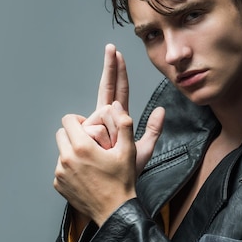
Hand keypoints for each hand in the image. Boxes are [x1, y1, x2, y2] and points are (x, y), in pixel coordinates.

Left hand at [54, 102, 137, 225]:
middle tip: (90, 144)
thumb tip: (117, 106)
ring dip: (72, 152)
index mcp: (82, 147)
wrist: (115, 211)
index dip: (79, 120)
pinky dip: (70, 169)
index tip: (90, 129)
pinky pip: (61, 169)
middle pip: (61, 134)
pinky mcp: (58, 185)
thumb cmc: (122, 181)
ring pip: (61, 152)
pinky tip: (86, 176)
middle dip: (74, 135)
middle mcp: (67, 159)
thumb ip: (124, 124)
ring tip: (90, 162)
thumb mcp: (128, 151)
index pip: (68, 120)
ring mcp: (60, 173)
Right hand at [83, 43, 164, 174]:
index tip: (115, 52)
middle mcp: (100, 120)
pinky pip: (91, 131)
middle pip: (107, 93)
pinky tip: (96, 152)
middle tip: (111, 49)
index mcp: (117, 120)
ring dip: (109, 134)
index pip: (118, 91)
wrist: (107, 192)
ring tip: (110, 150)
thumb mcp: (143, 151)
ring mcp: (89, 127)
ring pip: (101, 116)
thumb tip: (161, 109)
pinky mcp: (80, 137)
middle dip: (109, 71)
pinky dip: (97, 142)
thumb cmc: (125, 174)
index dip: (117, 72)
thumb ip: (153, 130)